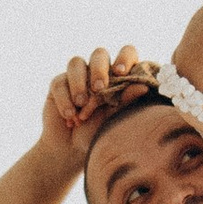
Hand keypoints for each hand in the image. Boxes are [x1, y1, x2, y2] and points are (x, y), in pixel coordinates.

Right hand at [40, 43, 152, 172]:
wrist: (72, 149)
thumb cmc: (98, 133)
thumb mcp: (113, 120)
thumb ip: (126, 102)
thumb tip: (144, 87)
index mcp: (117, 77)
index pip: (126, 53)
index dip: (124, 57)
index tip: (121, 72)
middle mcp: (97, 72)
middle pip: (99, 54)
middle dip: (98, 69)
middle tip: (99, 88)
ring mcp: (77, 76)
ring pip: (76, 63)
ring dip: (79, 82)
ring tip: (82, 105)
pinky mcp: (59, 85)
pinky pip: (60, 83)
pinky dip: (65, 99)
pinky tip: (70, 116)